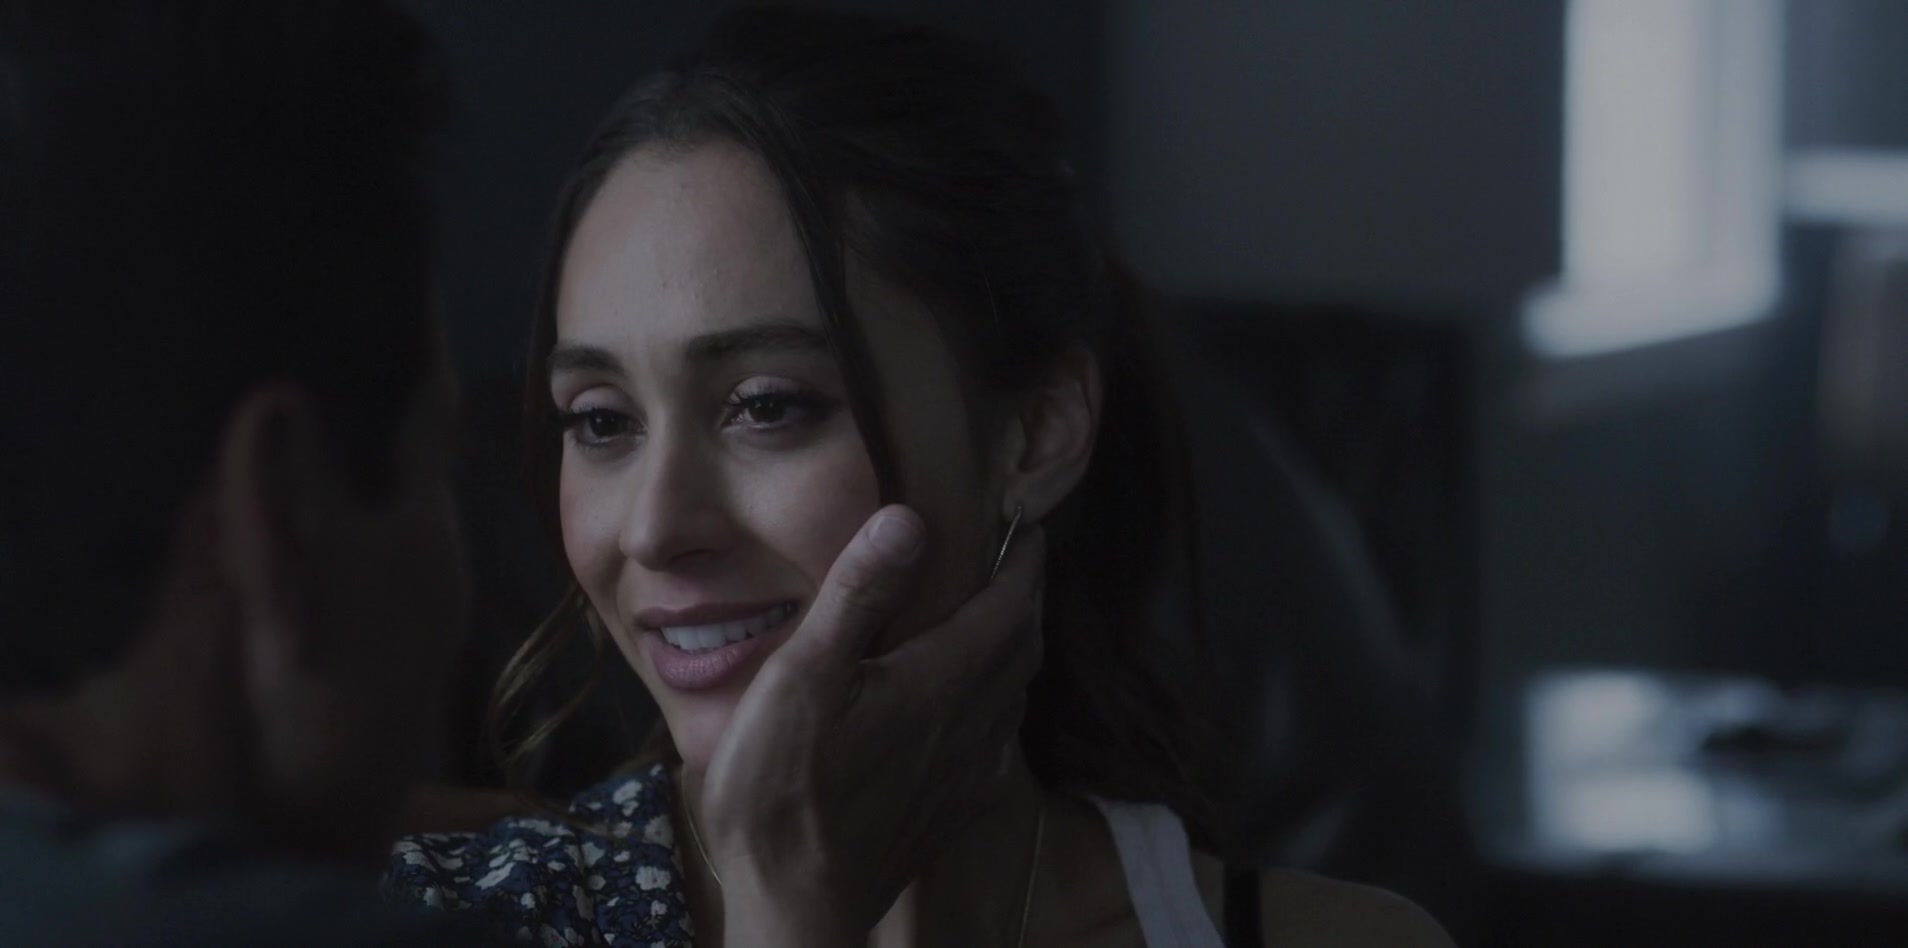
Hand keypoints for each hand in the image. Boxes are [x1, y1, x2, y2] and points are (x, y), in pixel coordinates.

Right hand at [699, 505, 1043, 946]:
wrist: (795, 905)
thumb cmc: (783, 788)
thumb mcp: (802, 676)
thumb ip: (857, 595)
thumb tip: (908, 518)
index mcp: (941, 681)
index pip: (1009, 606)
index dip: (1023, 561)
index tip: (1024, 525)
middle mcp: (971, 723)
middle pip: (1022, 648)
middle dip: (1023, 599)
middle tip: (1010, 563)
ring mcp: (966, 772)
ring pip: (1014, 695)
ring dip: (1015, 649)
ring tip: (994, 621)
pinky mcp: (950, 809)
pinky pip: (997, 743)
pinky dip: (999, 704)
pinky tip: (975, 710)